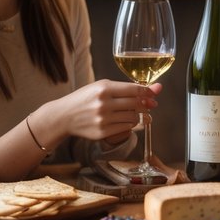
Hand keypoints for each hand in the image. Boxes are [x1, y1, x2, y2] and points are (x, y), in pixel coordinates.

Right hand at [38, 79, 160, 144]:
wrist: (65, 116)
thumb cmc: (85, 98)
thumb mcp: (101, 86)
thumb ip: (125, 88)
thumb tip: (153, 90)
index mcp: (104, 88)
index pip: (134, 89)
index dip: (148, 91)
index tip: (154, 93)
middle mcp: (104, 104)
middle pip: (136, 104)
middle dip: (146, 104)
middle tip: (150, 104)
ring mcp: (103, 119)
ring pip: (133, 117)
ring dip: (138, 115)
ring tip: (135, 112)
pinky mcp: (102, 132)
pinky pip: (126, 128)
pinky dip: (130, 124)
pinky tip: (126, 120)